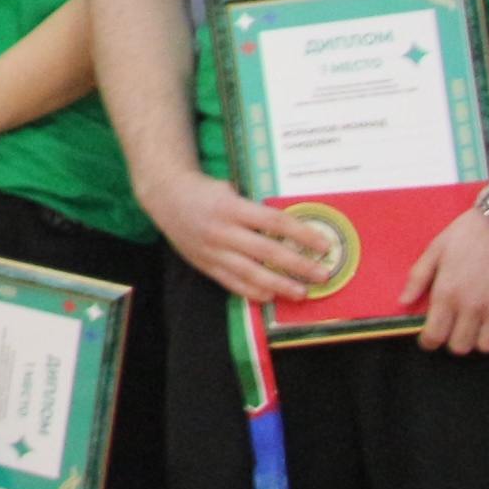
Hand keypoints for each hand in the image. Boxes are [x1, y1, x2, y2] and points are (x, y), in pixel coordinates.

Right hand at [145, 167, 329, 301]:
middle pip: (267, 252)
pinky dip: (252, 291)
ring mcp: (212, 251)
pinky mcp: (205, 265)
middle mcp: (222, 231)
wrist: (165, 197)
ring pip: (251, 273)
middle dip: (298, 265)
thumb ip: (253, 211)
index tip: (324, 245)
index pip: (274, 222)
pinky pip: (231, 282)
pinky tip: (270, 296)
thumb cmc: (204, 192)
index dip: (302, 234)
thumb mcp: (229, 192)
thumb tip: (289, 230)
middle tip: (322, 274)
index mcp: (231, 208)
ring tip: (301, 292)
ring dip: (279, 285)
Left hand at [400, 211, 488, 353]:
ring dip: (481, 340)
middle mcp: (472, 305)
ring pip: (488, 346)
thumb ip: (419, 277)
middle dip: (455, 342)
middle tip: (456, 330)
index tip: (430, 341)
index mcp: (447, 292)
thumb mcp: (436, 249)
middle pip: (461, 347)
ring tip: (479, 327)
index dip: (430, 342)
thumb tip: (403, 301)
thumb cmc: (469, 233)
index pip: (435, 334)